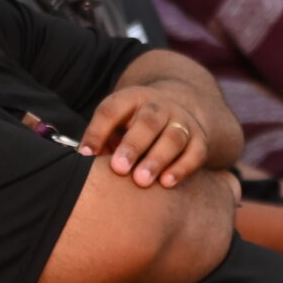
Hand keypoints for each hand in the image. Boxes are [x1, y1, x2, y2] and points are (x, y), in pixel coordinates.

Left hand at [79, 84, 209, 188]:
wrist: (174, 114)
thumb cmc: (131, 128)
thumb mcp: (114, 125)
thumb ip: (101, 141)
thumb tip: (83, 161)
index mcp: (131, 98)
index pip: (112, 109)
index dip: (98, 131)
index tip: (85, 154)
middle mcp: (159, 107)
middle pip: (148, 122)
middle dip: (133, 145)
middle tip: (119, 168)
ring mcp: (182, 121)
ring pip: (173, 137)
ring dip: (157, 159)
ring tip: (142, 181)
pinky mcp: (200, 139)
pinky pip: (195, 153)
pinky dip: (182, 168)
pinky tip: (167, 183)